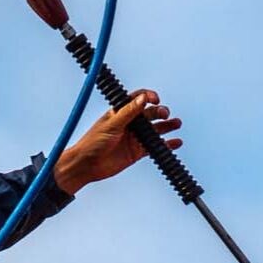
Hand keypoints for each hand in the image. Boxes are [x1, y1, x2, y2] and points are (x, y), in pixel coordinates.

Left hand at [54, 90, 182, 194]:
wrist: (86, 165)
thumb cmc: (92, 142)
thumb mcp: (111, 124)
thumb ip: (128, 112)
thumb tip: (143, 98)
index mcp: (120, 112)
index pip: (138, 99)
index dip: (148, 96)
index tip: (155, 99)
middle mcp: (129, 123)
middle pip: (150, 113)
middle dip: (160, 112)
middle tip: (165, 114)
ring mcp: (134, 137)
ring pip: (155, 129)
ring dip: (167, 126)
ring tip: (176, 123)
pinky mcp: (137, 152)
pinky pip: (155, 146)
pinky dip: (167, 144)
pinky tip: (176, 142)